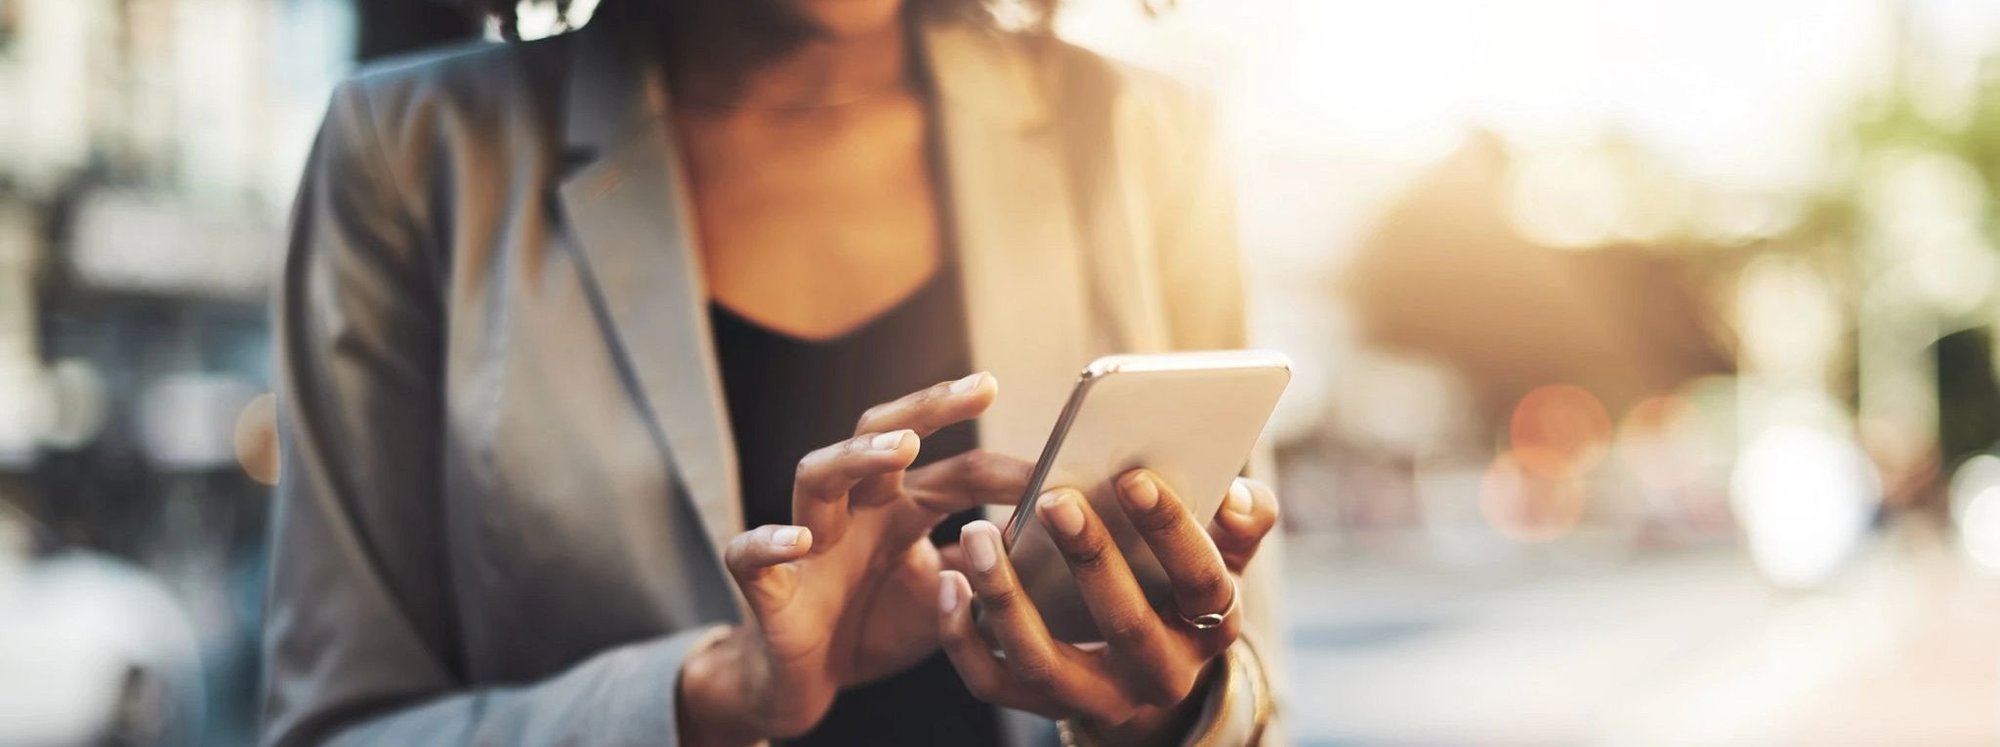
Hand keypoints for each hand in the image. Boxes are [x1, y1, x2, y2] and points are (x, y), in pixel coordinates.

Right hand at [677, 373, 1033, 743]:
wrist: (806, 682)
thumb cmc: (874, 626)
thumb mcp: (947, 597)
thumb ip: (986, 565)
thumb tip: (1048, 539)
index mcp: (899, 508)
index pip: (956, 472)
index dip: (1006, 469)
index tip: (1059, 466)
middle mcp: (854, 510)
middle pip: (880, 435)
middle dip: (928, 407)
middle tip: (981, 387)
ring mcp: (808, 542)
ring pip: (817, 475)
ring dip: (858, 457)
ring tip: (904, 448)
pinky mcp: (767, 587)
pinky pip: (751, 555)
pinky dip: (770, 542)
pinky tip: (799, 539)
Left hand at [936, 471, 1279, 741]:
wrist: (1144, 667)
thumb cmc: (1178, 584)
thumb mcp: (1223, 556)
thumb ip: (1243, 522)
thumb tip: (1240, 495)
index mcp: (1210, 628)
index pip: (1201, 582)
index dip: (1172, 531)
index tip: (1135, 477)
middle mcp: (1158, 676)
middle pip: (1124, 623)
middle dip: (1090, 558)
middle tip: (1055, 496)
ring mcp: (1096, 698)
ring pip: (1044, 661)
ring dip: (1006, 596)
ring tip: (978, 533)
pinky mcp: (1039, 705)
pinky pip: (992, 682)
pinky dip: (962, 636)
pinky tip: (948, 580)